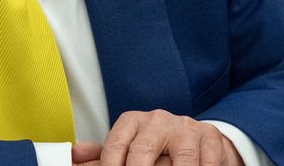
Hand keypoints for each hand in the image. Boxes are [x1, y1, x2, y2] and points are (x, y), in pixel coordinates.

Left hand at [72, 110, 243, 165]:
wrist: (197, 137)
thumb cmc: (157, 145)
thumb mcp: (129, 146)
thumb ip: (104, 154)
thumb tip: (74, 155)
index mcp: (133, 121)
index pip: (115, 145)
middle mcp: (158, 121)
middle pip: (143, 152)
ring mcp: (186, 128)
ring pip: (180, 159)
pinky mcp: (210, 138)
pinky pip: (206, 162)